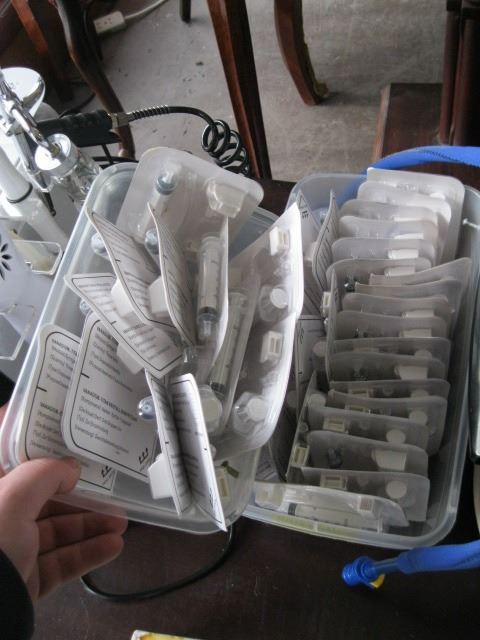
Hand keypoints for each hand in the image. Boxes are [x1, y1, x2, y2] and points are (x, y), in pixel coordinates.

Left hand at [0, 457, 126, 600]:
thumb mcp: (12, 496)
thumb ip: (45, 474)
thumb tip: (72, 468)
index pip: (20, 474)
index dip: (49, 465)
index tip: (78, 461)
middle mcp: (0, 524)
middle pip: (44, 504)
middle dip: (81, 501)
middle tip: (111, 498)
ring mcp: (12, 555)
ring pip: (56, 535)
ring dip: (91, 528)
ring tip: (121, 524)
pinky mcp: (26, 582)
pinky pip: (61, 564)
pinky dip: (88, 554)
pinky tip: (112, 546)